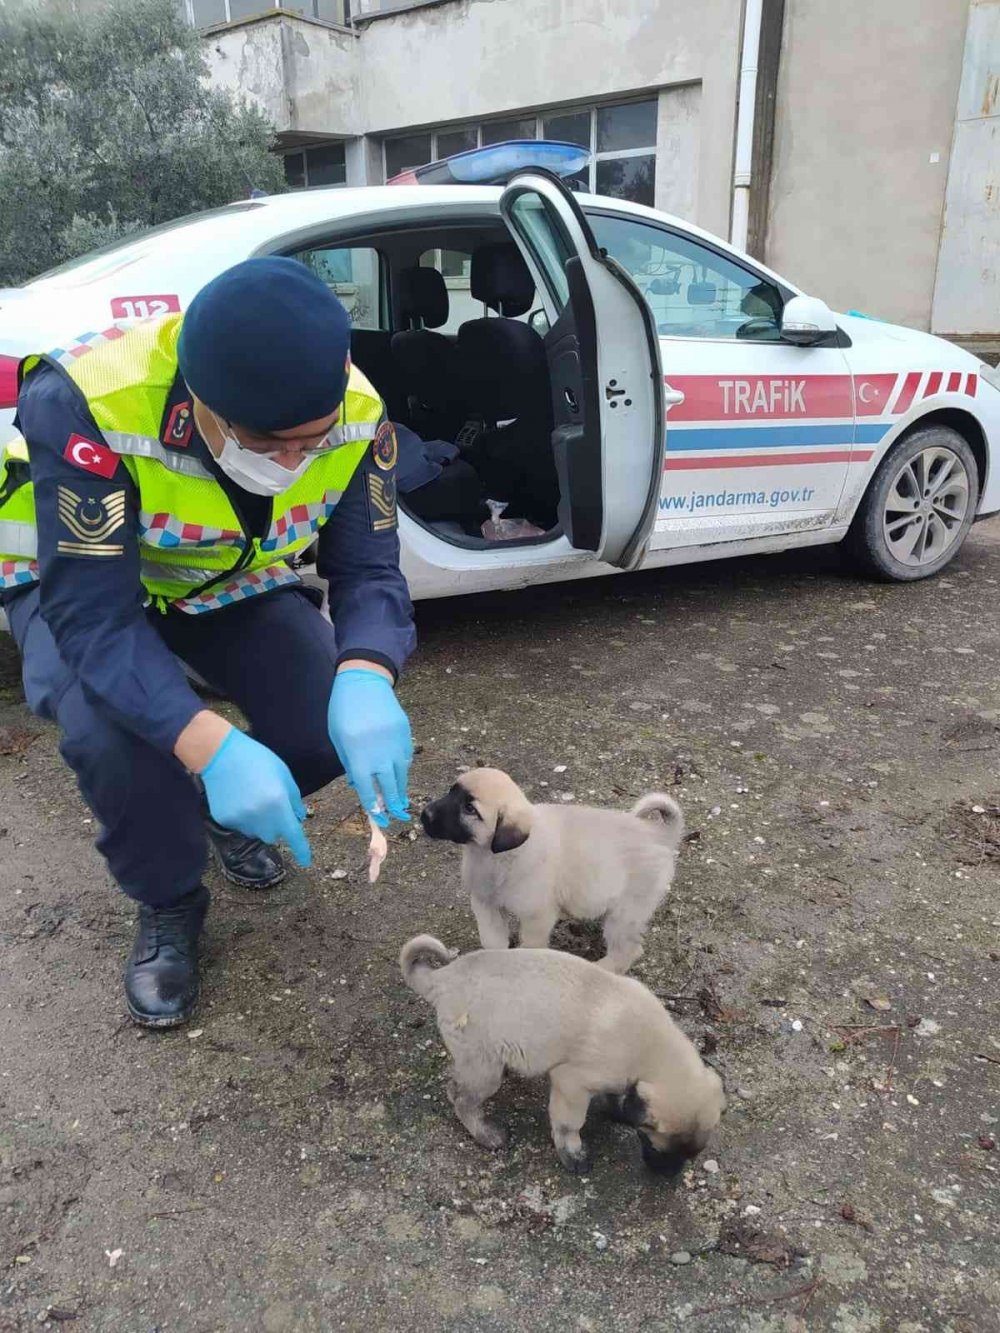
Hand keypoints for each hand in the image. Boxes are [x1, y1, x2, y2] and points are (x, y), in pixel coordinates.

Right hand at [199, 726, 311, 866]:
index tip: (306, 861)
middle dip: (275, 826)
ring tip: (251, 798)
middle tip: (269, 805)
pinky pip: (239, 826)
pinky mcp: (225, 820)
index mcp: (278, 804)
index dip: (301, 850)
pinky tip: (237, 798)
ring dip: (258, 823)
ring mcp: (240, 820)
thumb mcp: (283, 774)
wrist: (220, 754)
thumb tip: (298, 818)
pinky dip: (242, 818)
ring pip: (255, 832)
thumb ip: (293, 799)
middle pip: (273, 836)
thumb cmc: (257, 760)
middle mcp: (259, 817)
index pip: (293, 834)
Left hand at [327, 667, 411, 825]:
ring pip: (402, 774)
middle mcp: (380, 755)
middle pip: (390, 787)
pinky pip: (406, 757)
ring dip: (401, 789)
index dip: (375, 807)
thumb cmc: (343, 710)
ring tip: (401, 800)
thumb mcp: (338, 739)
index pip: (369, 791)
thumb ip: (349, 763)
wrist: (364, 681)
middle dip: (394, 804)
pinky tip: (400, 773)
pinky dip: (403, 769)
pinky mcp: (404, 734)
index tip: (379, 818)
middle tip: (397, 816)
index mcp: (359, 757)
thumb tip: (359, 782)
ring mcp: (395, 744)